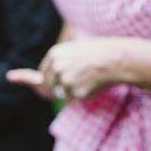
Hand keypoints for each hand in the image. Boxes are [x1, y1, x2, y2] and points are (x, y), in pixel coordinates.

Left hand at [8, 38, 127, 101]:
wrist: (114, 58)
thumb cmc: (95, 53)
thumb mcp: (72, 51)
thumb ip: (57, 64)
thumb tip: (36, 80)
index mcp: (54, 54)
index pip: (43, 72)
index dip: (50, 78)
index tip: (54, 80)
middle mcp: (57, 67)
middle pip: (49, 85)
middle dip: (58, 86)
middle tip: (76, 79)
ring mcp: (66, 80)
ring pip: (63, 93)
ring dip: (73, 90)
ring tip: (88, 78)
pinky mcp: (76, 92)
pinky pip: (75, 98)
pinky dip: (83, 94)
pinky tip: (93, 83)